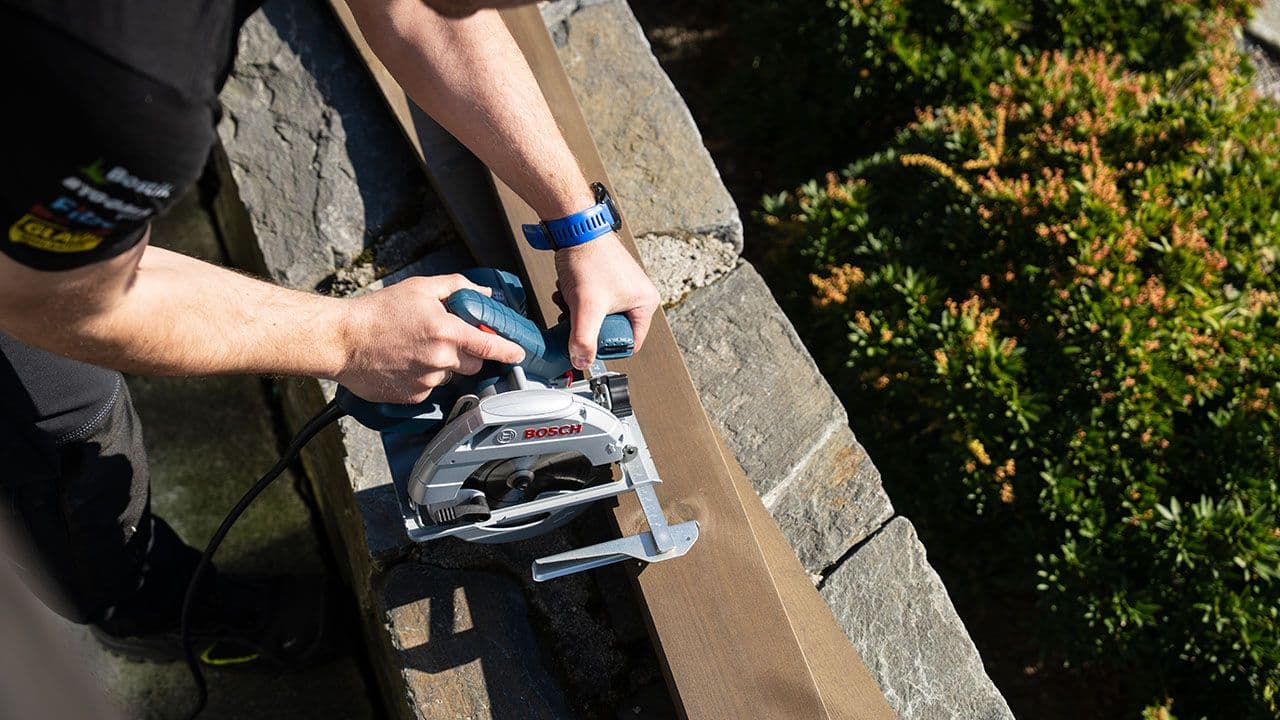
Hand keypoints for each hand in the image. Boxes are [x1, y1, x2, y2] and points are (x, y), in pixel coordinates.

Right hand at [336, 274, 524, 402]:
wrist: (343, 340)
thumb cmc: (377, 312)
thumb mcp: (419, 288)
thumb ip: (456, 287)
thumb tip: (482, 293)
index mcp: (446, 331)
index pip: (489, 346)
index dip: (508, 351)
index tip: (518, 354)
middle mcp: (440, 359)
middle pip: (473, 364)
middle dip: (466, 353)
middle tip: (444, 340)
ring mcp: (427, 380)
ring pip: (450, 376)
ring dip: (442, 365)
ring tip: (416, 350)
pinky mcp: (413, 395)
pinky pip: (430, 388)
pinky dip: (423, 377)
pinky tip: (404, 363)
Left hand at [554, 233, 659, 369]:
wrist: (574, 229)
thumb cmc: (589, 257)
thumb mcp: (587, 306)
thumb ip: (584, 339)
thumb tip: (582, 361)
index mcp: (645, 303)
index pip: (629, 343)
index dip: (606, 347)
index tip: (590, 342)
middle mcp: (637, 295)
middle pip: (610, 330)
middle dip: (587, 327)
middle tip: (575, 318)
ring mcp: (621, 287)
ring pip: (597, 317)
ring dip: (578, 314)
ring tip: (570, 301)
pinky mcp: (604, 281)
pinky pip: (590, 303)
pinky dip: (576, 301)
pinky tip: (567, 292)